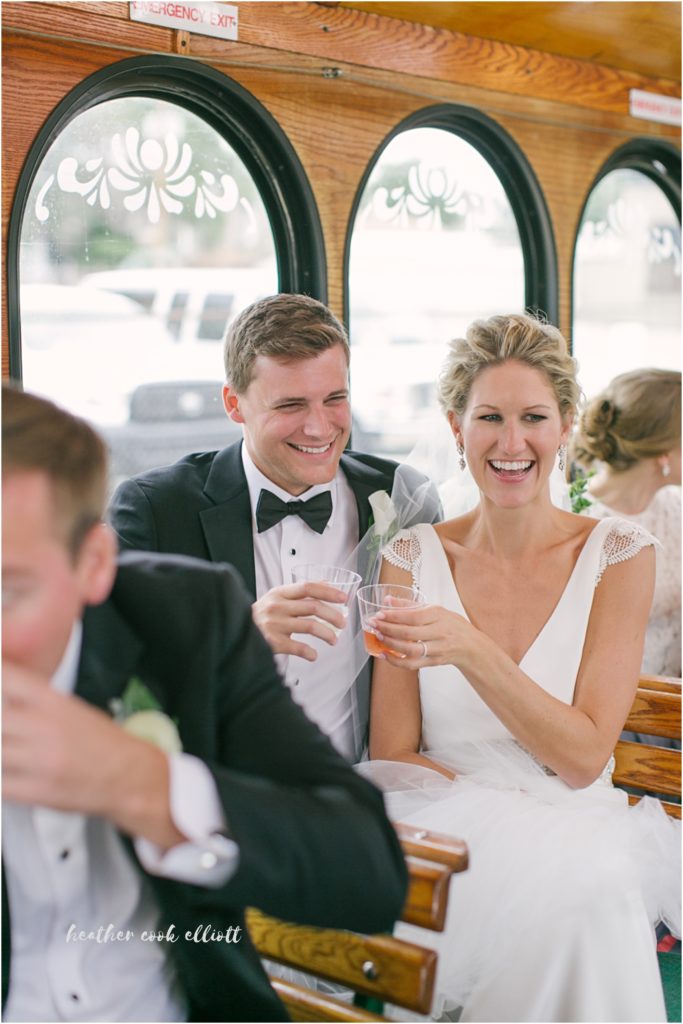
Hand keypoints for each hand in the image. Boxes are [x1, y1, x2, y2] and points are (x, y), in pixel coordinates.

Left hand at [2, 660, 183, 849]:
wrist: (130, 775)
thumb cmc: (103, 742)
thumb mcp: (70, 708)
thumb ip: (32, 702)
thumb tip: (4, 696)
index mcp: (53, 702)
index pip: (6, 678)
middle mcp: (44, 727)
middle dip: (0, 722)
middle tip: (9, 729)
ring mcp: (38, 760)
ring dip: (2, 750)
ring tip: (13, 751)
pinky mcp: (35, 791)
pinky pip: (0, 782)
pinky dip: (2, 778)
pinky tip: (12, 773)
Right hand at [252, 581, 349, 660]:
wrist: (235, 631)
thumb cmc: (259, 616)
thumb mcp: (277, 597)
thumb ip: (300, 592)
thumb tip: (326, 583)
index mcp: (279, 593)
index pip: (308, 587)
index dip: (328, 592)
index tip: (343, 598)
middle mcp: (277, 606)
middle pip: (313, 607)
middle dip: (333, 615)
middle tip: (343, 623)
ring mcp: (274, 624)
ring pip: (310, 626)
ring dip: (327, 634)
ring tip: (333, 640)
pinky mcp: (272, 642)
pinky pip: (298, 647)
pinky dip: (309, 652)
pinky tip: (313, 655)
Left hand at [369, 601, 477, 668]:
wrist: (471, 645)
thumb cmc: (451, 624)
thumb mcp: (435, 609)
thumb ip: (410, 605)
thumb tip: (388, 600)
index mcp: (438, 615)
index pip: (413, 616)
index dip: (394, 616)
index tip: (379, 614)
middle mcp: (439, 632)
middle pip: (410, 633)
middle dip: (388, 629)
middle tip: (374, 624)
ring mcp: (437, 649)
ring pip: (411, 650)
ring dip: (391, 644)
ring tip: (379, 636)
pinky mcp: (434, 662)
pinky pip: (413, 664)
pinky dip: (397, 661)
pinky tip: (385, 655)